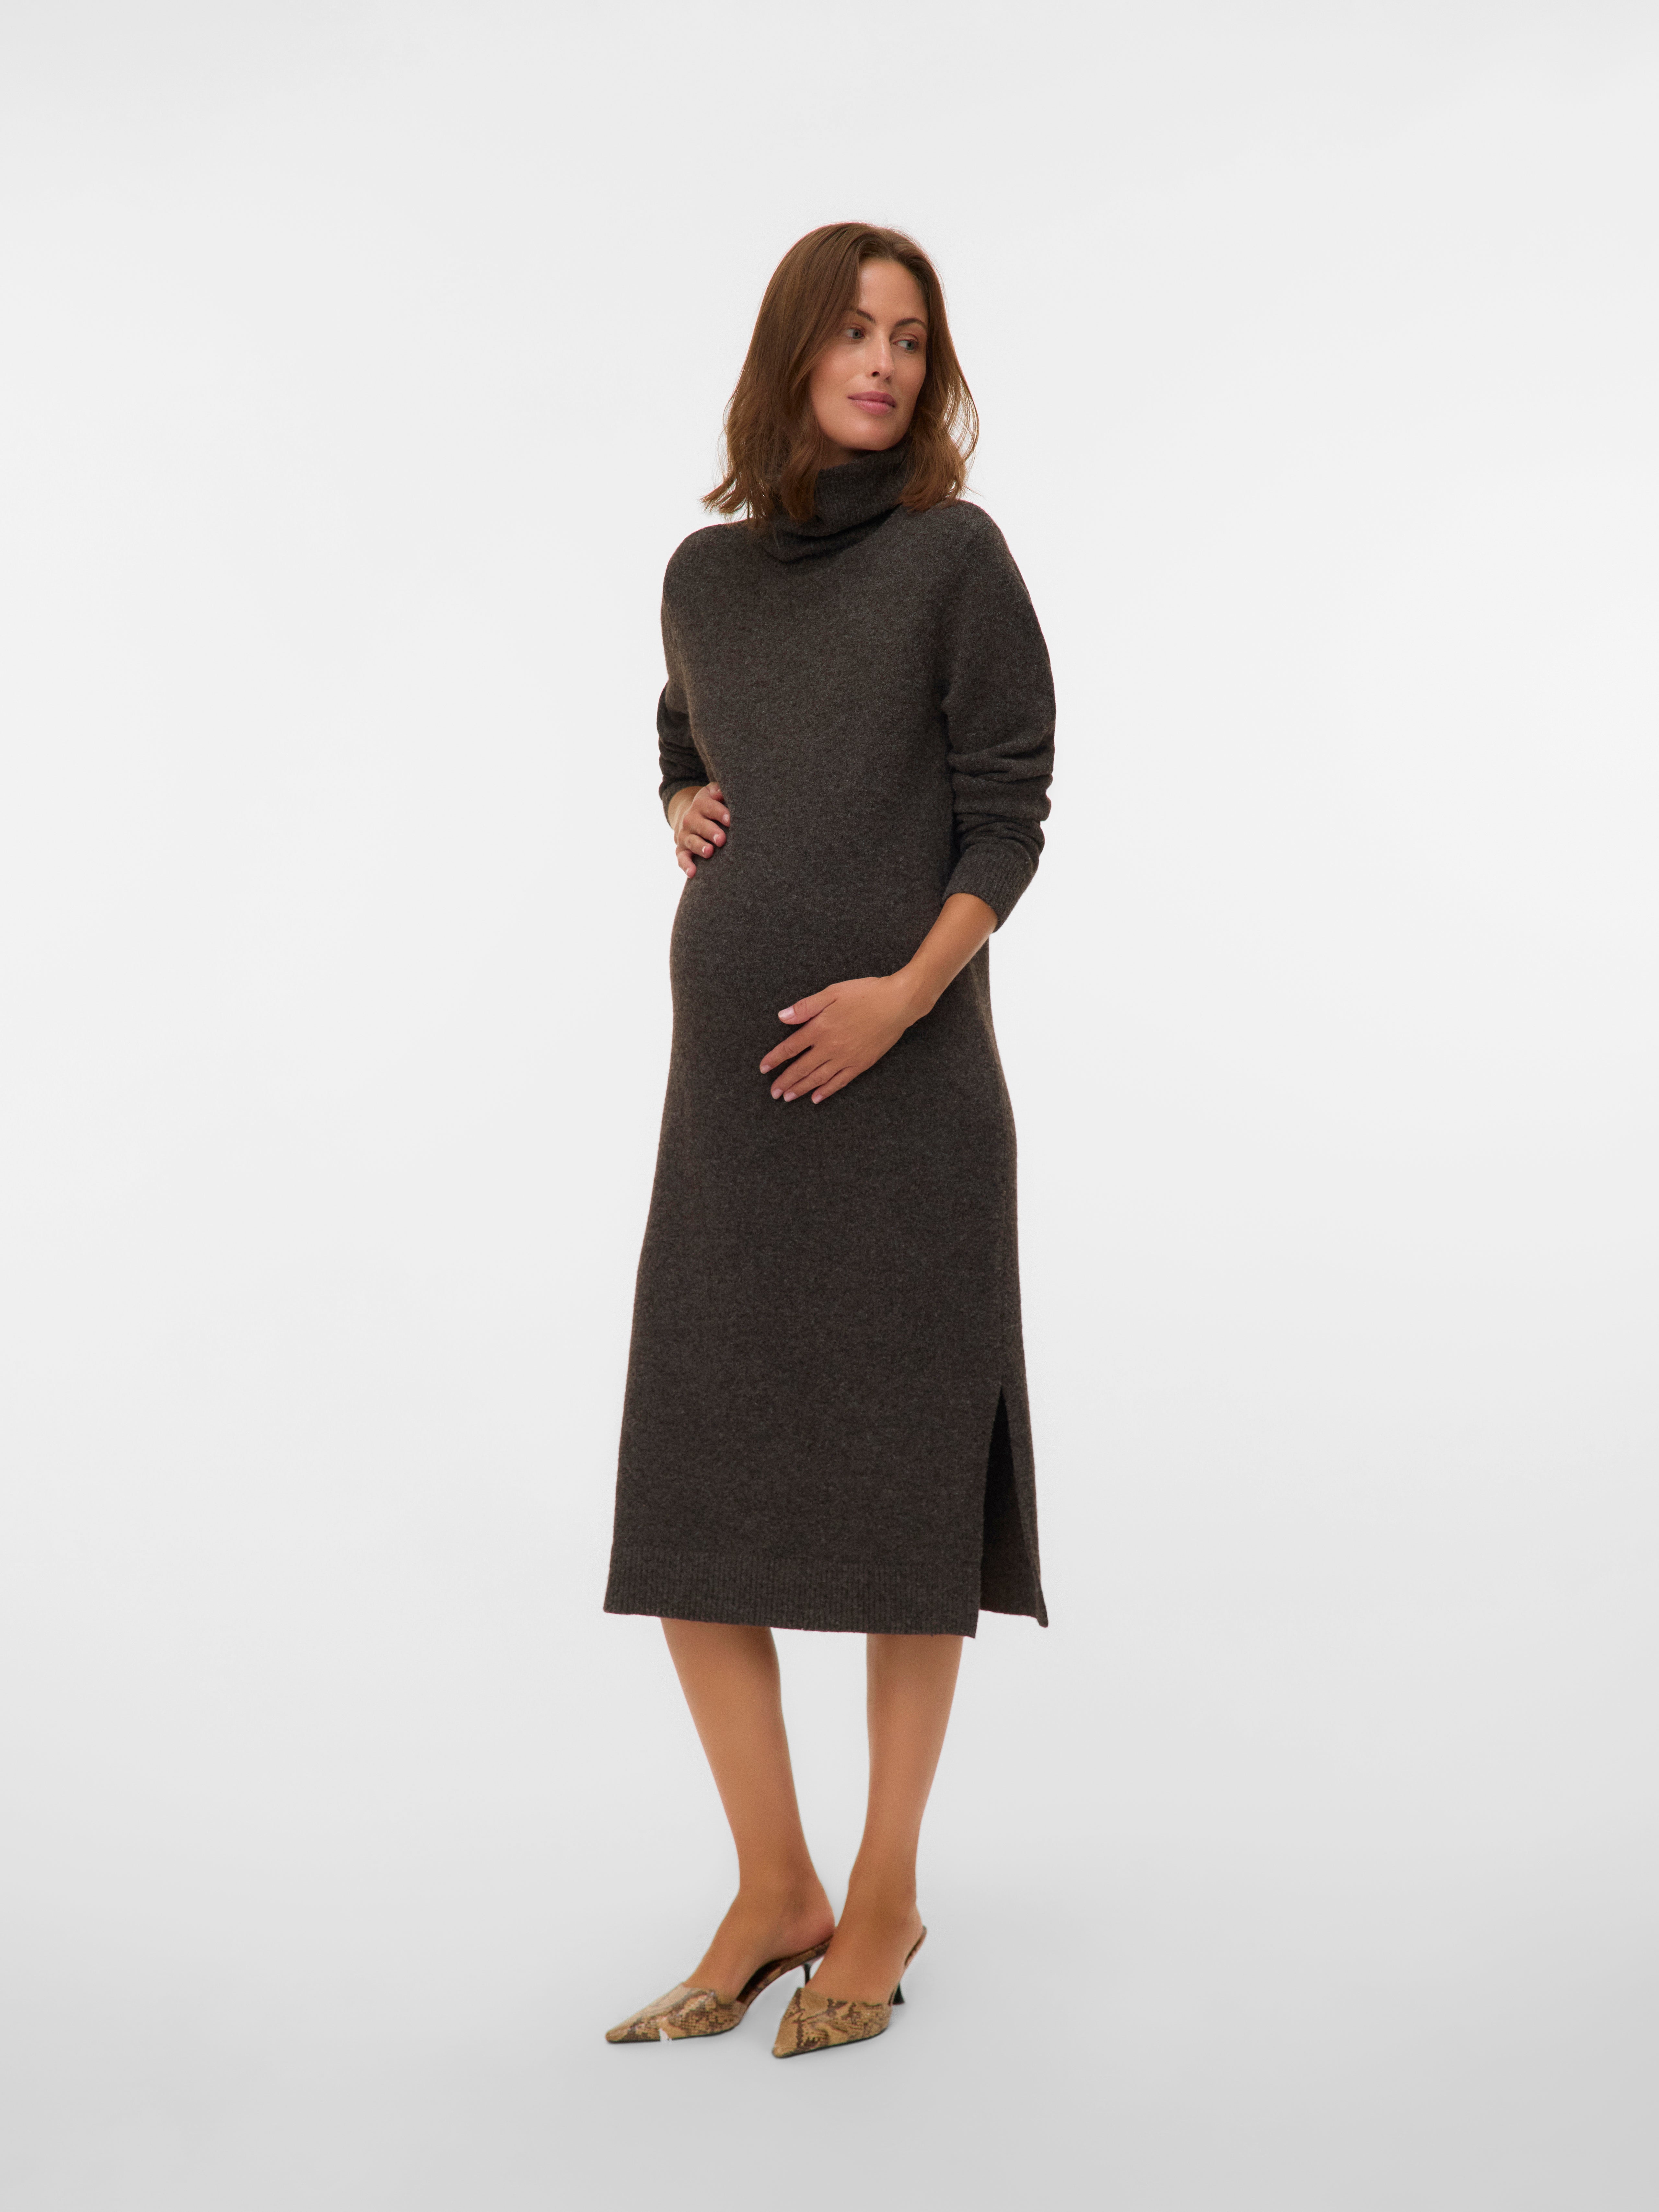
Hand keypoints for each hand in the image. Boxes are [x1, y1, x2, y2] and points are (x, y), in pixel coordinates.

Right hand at [669, 782, 729, 876]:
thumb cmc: (709, 807)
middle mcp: (690, 820)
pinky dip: (686, 866)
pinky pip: (682, 859)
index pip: (710, 807)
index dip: (719, 813)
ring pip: (691, 842)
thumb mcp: (711, 793)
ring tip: (709, 852)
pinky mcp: (681, 850)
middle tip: (722, 839)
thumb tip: (721, 791)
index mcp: (700, 805)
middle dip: (711, 832)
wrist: (688, 817)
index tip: (730, 820)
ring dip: (700, 847)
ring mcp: (685, 836)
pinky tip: (693, 873)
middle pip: (700, 825)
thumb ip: (718, 790)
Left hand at [759, 975, 923, 1104]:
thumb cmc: (865, 993)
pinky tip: (816, 1098)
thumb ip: (805, 1007)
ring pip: (818, 1078)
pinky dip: (826, 1091)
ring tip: (788, 1097)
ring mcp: (846, 1058)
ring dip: (801, 1089)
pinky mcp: (861, 1064)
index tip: (763, 1069)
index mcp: (820, 1028)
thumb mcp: (832, 993)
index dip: (775, 1059)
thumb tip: (782, 1017)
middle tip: (773, 1092)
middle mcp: (830, 1047)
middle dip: (785, 1081)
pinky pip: (840, 1082)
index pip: (790, 1048)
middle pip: (801, 1068)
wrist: (898, 1003)